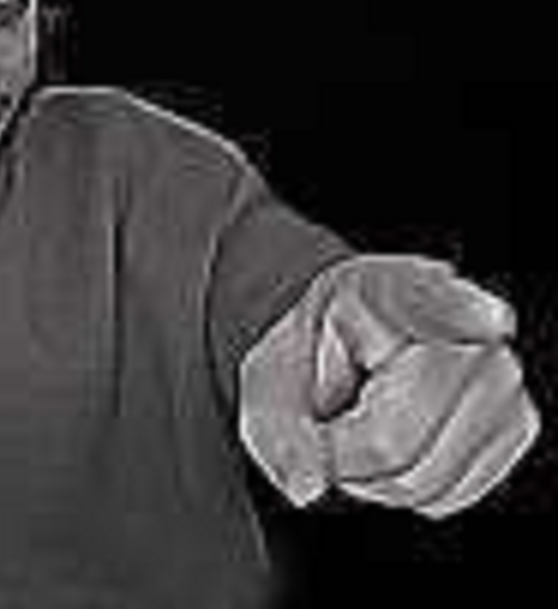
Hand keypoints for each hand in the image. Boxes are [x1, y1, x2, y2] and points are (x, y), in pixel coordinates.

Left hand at [239, 254, 540, 517]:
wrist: (336, 343)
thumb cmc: (307, 357)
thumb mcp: (267, 384)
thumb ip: (279, 433)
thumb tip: (305, 486)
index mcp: (390, 290)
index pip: (437, 302)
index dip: (466, 313)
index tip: (489, 322)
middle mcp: (460, 325)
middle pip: (397, 438)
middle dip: (346, 455)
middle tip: (328, 428)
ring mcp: (497, 375)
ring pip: (427, 479)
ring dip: (376, 477)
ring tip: (359, 432)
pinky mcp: (515, 422)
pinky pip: (451, 494)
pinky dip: (411, 487)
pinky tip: (395, 443)